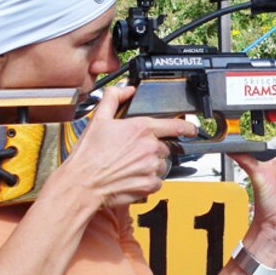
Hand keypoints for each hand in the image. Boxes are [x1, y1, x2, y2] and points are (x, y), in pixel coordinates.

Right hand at [52, 86, 196, 207]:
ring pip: (160, 164)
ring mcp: (151, 167)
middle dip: (152, 148)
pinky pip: (156, 181)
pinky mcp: (149, 185)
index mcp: (141, 129)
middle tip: (132, 152)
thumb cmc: (89, 155)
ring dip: (150, 165)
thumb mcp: (98, 119)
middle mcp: (150, 148)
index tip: (192, 129)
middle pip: (163, 146)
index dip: (187, 127)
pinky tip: (131, 177)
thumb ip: (114, 98)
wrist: (83, 183)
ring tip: (129, 166)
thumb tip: (126, 89)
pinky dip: (147, 180)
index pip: (175, 125)